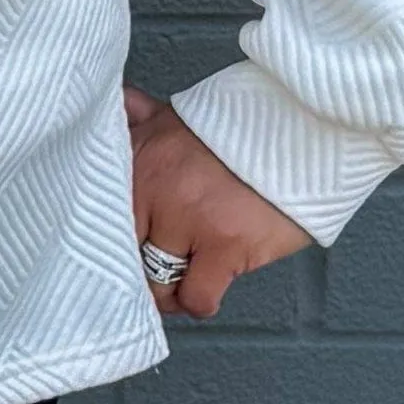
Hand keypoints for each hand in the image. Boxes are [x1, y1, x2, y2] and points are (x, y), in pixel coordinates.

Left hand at [122, 87, 310, 322]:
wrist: (303, 129)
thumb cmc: (240, 130)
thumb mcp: (177, 115)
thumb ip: (139, 117)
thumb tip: (117, 101)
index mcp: (138, 157)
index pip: (101, 217)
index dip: (109, 243)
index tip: (122, 253)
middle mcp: (156, 188)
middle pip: (123, 256)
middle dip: (136, 272)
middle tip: (155, 273)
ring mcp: (189, 218)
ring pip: (156, 283)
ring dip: (170, 291)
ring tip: (184, 280)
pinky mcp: (225, 244)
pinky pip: (196, 296)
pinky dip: (200, 301)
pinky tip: (210, 285)